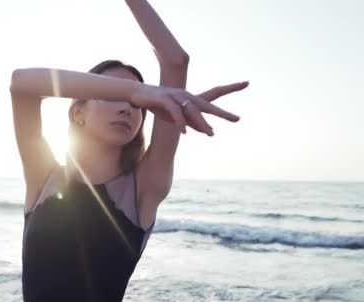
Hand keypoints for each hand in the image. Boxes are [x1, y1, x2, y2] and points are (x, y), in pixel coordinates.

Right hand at [130, 81, 247, 135]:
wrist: (137, 95)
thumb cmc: (158, 105)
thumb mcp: (176, 116)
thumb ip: (191, 122)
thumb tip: (206, 130)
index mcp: (192, 98)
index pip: (215, 93)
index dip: (231, 88)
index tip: (247, 82)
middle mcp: (187, 96)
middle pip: (208, 104)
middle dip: (222, 113)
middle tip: (237, 119)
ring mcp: (176, 96)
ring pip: (193, 111)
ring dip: (202, 123)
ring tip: (210, 134)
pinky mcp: (165, 100)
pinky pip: (175, 112)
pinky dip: (180, 122)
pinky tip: (185, 132)